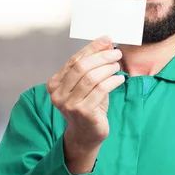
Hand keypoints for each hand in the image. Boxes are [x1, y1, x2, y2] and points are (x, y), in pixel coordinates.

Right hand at [46, 35, 124, 155]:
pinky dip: (113, 81)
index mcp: (54, 84)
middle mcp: (58, 94)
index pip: (74, 60)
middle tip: (116, 53)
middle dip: (101, 57)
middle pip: (82, 67)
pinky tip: (119, 79)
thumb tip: (106, 43)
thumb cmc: (87, 106)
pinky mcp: (83, 112)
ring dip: (108, 68)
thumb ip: (93, 65)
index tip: (106, 39)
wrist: (86, 134)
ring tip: (117, 66)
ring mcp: (69, 104)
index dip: (91, 48)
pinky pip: (101, 90)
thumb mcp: (87, 84)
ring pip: (92, 78)